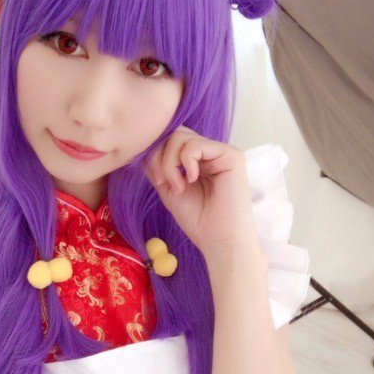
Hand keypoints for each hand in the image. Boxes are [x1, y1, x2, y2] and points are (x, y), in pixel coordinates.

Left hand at [143, 125, 260, 256]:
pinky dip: (186, 162)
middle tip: (162, 182)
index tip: (156, 180)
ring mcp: (220, 152)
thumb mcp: (168, 189)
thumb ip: (157, 167)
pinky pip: (195, 144)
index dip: (156, 154)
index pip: (170, 140)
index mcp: (196, 160)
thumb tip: (141, 147)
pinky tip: (192, 180)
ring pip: (180, 136)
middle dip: (160, 156)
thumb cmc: (197, 220)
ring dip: (170, 163)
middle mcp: (209, 153)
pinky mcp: (231, 155)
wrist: (218, 239)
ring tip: (177, 186)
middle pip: (174, 133)